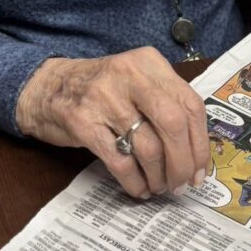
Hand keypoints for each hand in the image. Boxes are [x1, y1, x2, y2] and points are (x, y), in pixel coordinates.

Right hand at [16, 49, 210, 198]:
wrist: (49, 86)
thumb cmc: (103, 89)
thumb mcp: (137, 79)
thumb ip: (166, 102)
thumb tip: (196, 149)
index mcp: (149, 62)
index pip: (189, 103)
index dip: (200, 143)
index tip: (201, 170)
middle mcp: (130, 74)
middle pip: (173, 123)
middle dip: (183, 162)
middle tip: (182, 184)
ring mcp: (105, 98)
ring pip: (148, 147)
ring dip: (158, 176)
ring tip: (159, 186)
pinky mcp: (84, 122)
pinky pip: (120, 161)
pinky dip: (134, 181)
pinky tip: (139, 188)